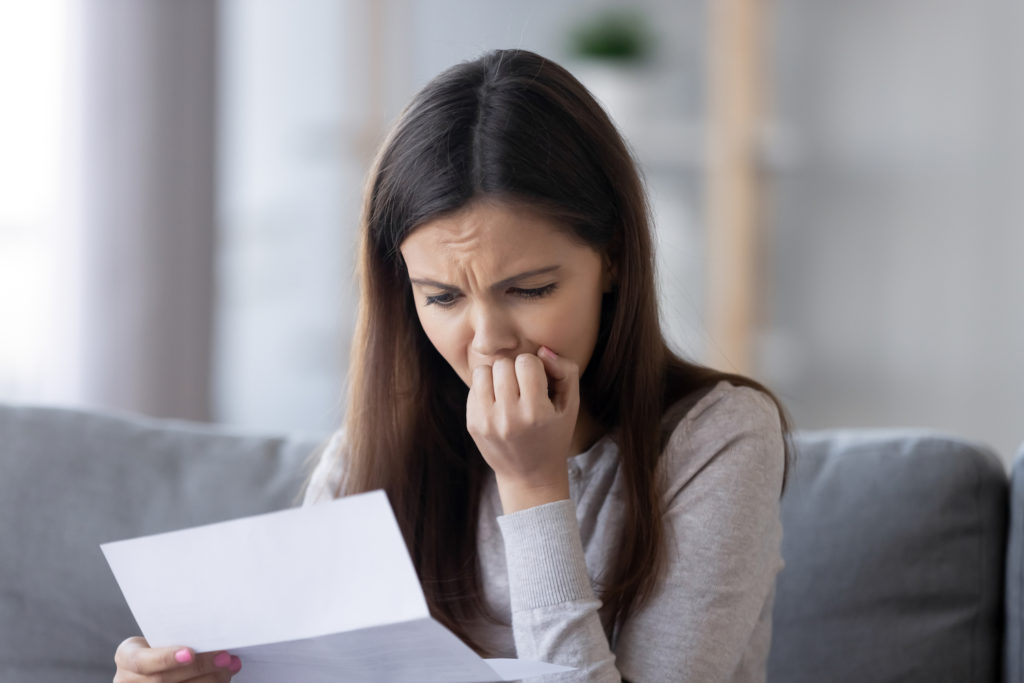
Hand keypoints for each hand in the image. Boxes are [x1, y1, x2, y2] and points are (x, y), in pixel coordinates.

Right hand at [113, 636, 240, 681]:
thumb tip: (213, 633)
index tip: (190, 653)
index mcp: (126, 657)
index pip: (141, 661)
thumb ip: (178, 636)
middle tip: (225, 658)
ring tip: (229, 668)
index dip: (166, 659)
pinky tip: (223, 679)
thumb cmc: (162, 643)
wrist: (152, 664)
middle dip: (198, 668)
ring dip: (208, 681)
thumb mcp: (160, 636)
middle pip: (162, 680)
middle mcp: (127, 680)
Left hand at [467, 346, 579, 512]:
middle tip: (523, 386)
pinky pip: (474, 388)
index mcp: (535, 412)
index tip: (538, 382)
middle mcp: (508, 417)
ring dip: (496, 376)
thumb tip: (542, 350)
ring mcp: (487, 422)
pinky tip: (498, 404)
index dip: (534, 367)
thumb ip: (565, 371)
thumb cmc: (554, 435)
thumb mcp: (571, 406)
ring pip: (483, 371)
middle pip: (503, 364)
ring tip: (508, 391)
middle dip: (514, 370)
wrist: (529, 476)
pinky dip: (486, 389)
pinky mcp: (473, 424)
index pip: (527, 362)